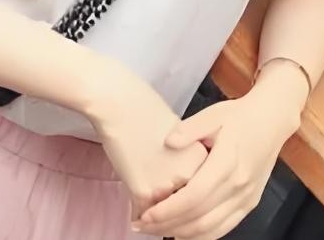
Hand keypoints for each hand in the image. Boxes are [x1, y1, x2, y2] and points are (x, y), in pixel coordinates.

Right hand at [85, 62, 208, 222]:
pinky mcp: (145, 191)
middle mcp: (190, 174)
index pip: (200, 194)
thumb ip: (187, 163)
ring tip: (146, 219)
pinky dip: (136, 216)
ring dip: (154, 221)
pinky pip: (141, 215)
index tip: (179, 211)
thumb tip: (185, 189)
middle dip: (171, 217)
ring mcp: (168, 184)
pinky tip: (134, 214)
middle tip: (161, 217)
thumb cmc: (145, 112)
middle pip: (183, 208)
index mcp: (202, 159)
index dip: (187, 205)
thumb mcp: (180, 137)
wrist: (120, 102)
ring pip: (163, 216)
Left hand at [132, 80, 304, 239]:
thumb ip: (190, 128)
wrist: (272, 120)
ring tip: (156, 230)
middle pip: (199, 219)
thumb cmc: (239, 116)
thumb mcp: (213, 114)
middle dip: (167, 227)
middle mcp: (238, 186)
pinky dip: (201, 235)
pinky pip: (223, 228)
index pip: (194, 197)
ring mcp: (245, 198)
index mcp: (227, 163)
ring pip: (211, 230)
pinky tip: (182, 232)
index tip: (145, 215)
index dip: (168, 211)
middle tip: (141, 226)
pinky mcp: (249, 204)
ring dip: (181, 235)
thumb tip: (168, 142)